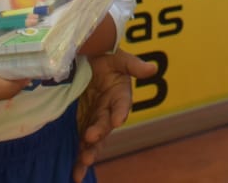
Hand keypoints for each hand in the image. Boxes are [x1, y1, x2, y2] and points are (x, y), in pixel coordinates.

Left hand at [73, 48, 157, 181]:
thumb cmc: (105, 56)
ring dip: (89, 151)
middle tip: (90, 140)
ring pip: (94, 139)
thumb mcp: (118, 57)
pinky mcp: (82, 125)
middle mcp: (109, 111)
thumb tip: (153, 68)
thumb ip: (133, 65)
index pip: (121, 103)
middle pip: (105, 124)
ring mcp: (95, 119)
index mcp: (120, 94)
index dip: (120, 111)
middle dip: (99, 134)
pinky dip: (77, 157)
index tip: (117, 120)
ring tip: (83, 163)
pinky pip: (81, 143)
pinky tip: (75, 174)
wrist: (87, 60)